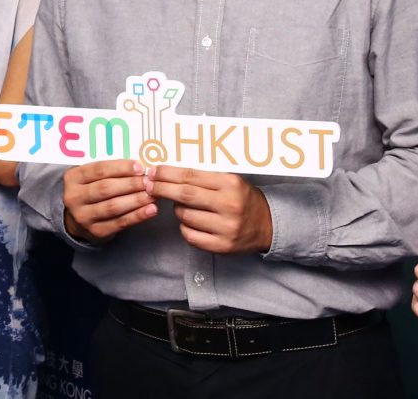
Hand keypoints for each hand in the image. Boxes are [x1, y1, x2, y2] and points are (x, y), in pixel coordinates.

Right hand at [62, 160, 156, 242]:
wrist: (76, 220)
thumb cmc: (89, 191)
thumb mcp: (89, 178)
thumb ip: (108, 171)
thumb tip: (139, 167)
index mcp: (73, 178)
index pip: (99, 170)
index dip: (121, 168)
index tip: (140, 167)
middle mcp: (74, 197)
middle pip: (106, 188)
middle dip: (131, 184)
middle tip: (149, 181)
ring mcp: (83, 216)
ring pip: (113, 206)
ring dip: (137, 200)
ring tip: (153, 194)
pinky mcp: (95, 232)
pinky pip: (120, 223)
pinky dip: (137, 216)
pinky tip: (151, 210)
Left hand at [145, 166, 272, 253]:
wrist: (268, 225)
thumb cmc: (243, 199)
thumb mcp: (230, 180)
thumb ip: (204, 177)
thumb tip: (169, 171)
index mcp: (230, 184)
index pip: (191, 176)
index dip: (168, 173)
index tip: (153, 171)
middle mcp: (229, 205)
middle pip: (184, 195)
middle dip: (162, 189)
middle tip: (148, 185)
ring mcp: (226, 228)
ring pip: (185, 216)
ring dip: (177, 210)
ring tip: (183, 206)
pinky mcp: (222, 246)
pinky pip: (190, 235)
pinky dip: (185, 227)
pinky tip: (192, 222)